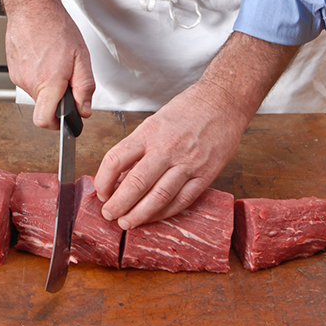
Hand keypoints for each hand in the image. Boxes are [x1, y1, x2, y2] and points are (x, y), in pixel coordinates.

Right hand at [0, 0, 94, 128]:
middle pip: (44, 106)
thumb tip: (85, 110)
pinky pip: (29, 82)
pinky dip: (38, 76)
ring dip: (48, 86)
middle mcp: (29, 83)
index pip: (44, 121)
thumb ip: (85, 88)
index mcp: (48, 83)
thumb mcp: (81, 58)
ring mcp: (18, 77)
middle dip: (57, 99)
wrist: (32, 7)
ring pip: (37, 93)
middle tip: (67, 78)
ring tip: (55, 63)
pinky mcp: (13, 70)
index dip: (56, 125)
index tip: (65, 120)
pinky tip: (44, 58)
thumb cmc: (57, 28)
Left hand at [94, 79, 246, 228]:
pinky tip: (153, 217)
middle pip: (135, 184)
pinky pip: (181, 200)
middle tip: (109, 214)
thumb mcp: (155, 121)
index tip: (101, 191)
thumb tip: (120, 175)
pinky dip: (164, 212)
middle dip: (118, 205)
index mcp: (149, 133)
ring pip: (158, 197)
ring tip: (127, 223)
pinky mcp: (205, 175)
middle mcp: (166, 149)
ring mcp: (187, 163)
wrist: (223, 102)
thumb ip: (139, 147)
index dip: (103, 181)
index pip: (116, 160)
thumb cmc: (188, 109)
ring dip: (139, 214)